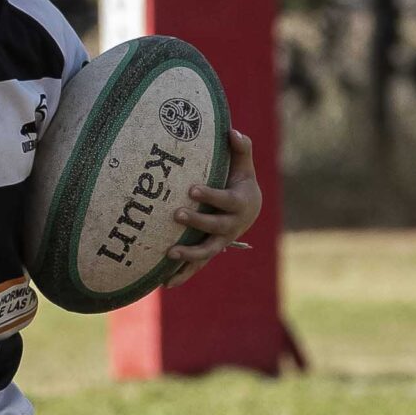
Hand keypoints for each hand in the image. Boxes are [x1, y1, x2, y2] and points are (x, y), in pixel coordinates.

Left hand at [165, 130, 260, 287]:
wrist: (250, 209)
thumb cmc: (240, 181)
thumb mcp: (243, 165)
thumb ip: (241, 149)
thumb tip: (232, 130)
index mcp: (240, 203)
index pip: (225, 200)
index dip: (210, 196)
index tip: (192, 189)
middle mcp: (232, 225)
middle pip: (215, 226)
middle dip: (197, 222)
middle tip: (177, 214)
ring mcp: (221, 241)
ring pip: (207, 251)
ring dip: (189, 255)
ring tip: (169, 253)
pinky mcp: (210, 252)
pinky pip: (197, 266)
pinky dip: (183, 275)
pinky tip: (165, 284)